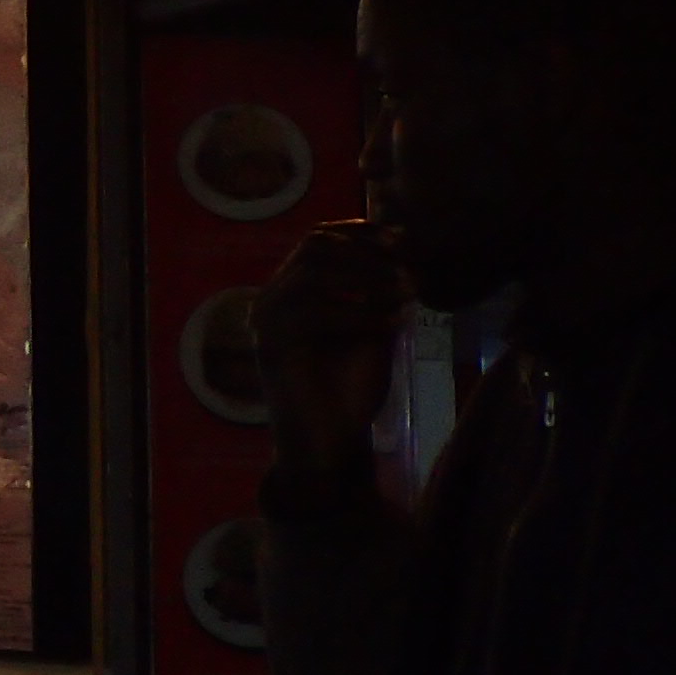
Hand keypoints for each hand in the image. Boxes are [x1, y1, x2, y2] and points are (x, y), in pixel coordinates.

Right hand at [258, 218, 406, 475]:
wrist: (332, 442)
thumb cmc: (351, 387)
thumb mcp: (374, 326)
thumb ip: (379, 291)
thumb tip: (401, 246)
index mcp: (295, 290)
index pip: (318, 238)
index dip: (359, 232)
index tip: (401, 239)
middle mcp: (274, 299)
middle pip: (315, 247)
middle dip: (367, 253)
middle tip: (407, 273)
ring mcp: (268, 321)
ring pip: (313, 273)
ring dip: (368, 280)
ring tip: (406, 296)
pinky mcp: (271, 345)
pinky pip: (314, 312)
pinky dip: (359, 314)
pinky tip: (390, 326)